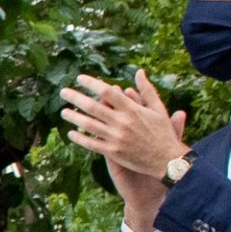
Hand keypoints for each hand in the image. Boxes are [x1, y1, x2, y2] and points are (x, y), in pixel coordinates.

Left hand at [61, 70, 191, 179]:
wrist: (167, 160)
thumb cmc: (163, 133)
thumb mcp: (158, 109)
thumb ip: (146, 90)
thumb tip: (139, 71)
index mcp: (132, 109)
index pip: (107, 92)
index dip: (91, 83)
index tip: (79, 78)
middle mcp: (122, 122)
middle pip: (92, 106)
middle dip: (75, 98)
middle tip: (63, 92)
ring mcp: (116, 138)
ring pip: (88, 125)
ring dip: (73, 117)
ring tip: (63, 112)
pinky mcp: (113, 152)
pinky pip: (91, 144)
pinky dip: (79, 138)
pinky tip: (71, 133)